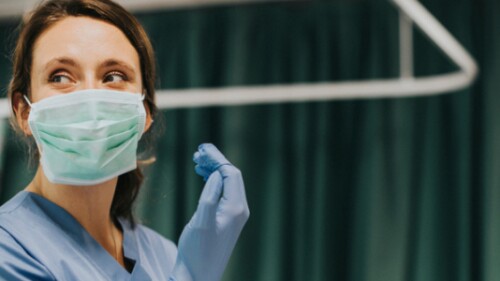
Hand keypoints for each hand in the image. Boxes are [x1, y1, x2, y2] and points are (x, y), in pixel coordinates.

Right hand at [169, 144, 249, 280]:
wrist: (198, 275)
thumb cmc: (197, 251)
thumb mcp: (201, 221)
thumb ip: (210, 196)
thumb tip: (216, 174)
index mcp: (236, 208)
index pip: (231, 173)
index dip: (217, 159)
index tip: (201, 149)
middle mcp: (239, 209)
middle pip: (231, 176)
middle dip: (215, 162)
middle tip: (197, 152)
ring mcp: (235, 215)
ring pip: (227, 183)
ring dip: (213, 170)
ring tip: (197, 161)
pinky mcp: (227, 219)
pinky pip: (223, 193)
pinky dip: (213, 182)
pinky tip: (202, 176)